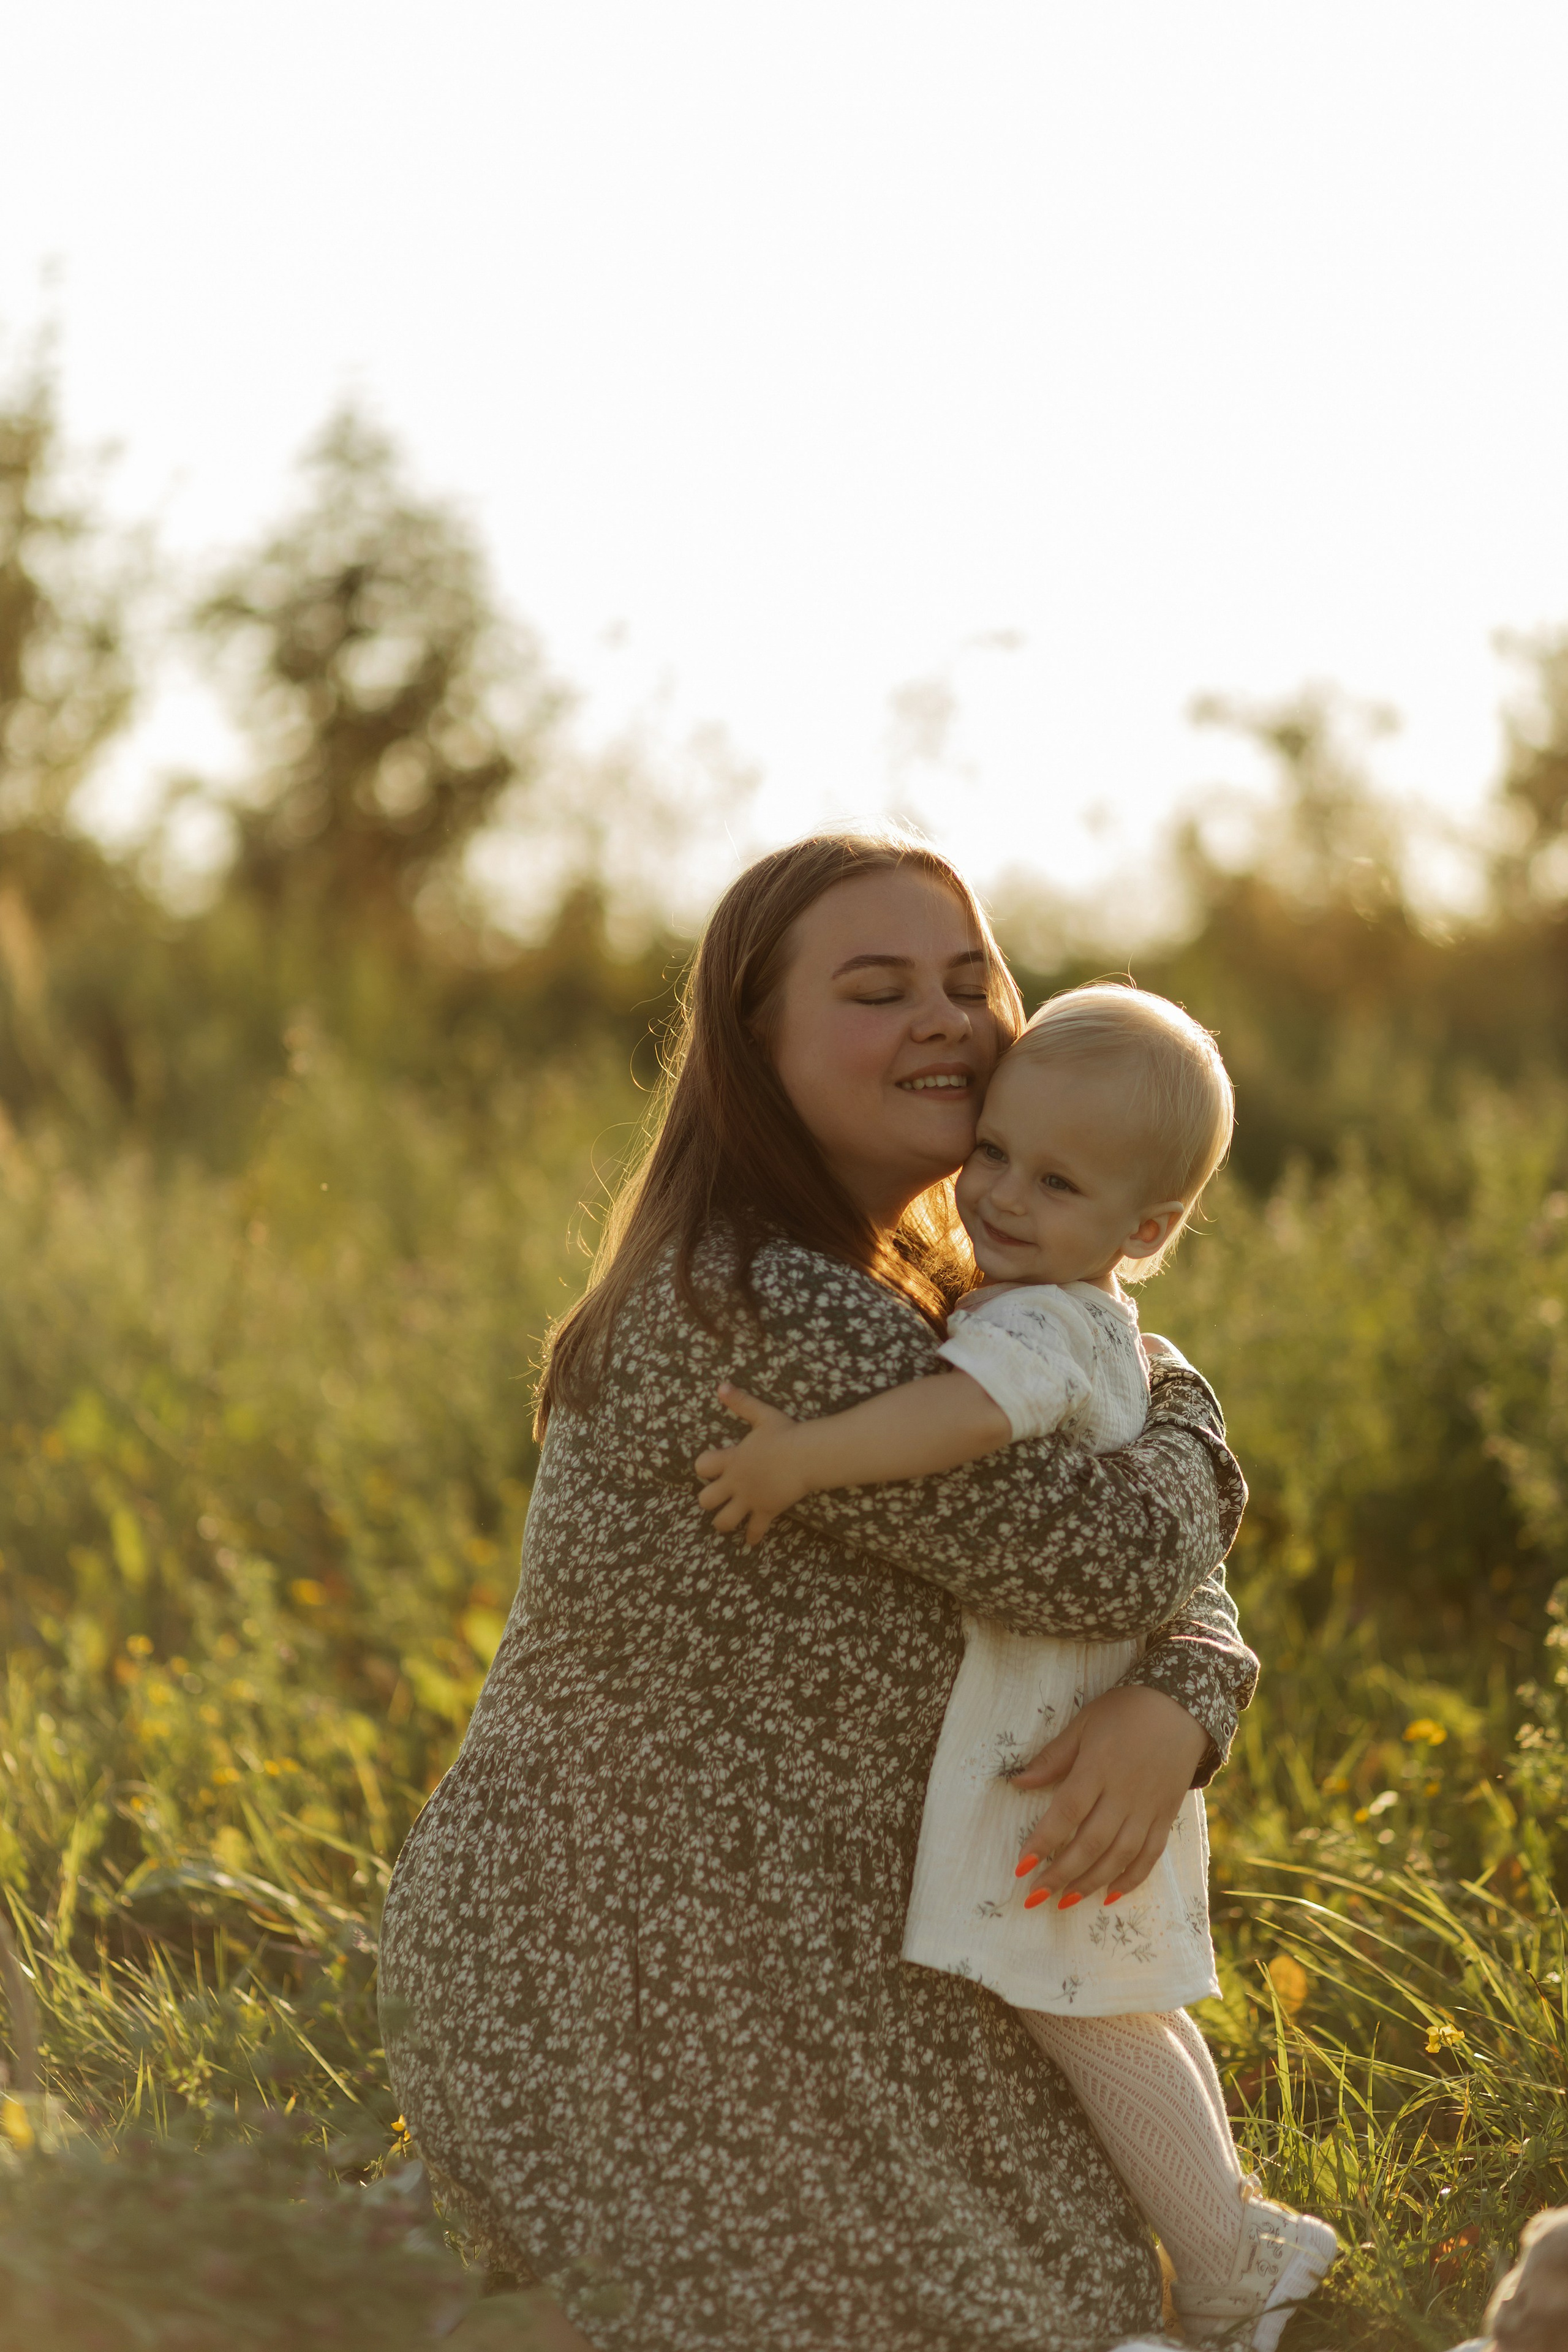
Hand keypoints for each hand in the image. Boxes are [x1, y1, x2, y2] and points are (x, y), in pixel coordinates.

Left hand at [693, 1383, 809, 1547]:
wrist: (806, 1456)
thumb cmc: (786, 1434)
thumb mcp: (762, 1415)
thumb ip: (740, 1402)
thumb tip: (720, 1386)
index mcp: (732, 1459)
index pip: (701, 1466)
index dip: (704, 1468)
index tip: (711, 1468)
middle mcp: (735, 1482)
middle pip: (705, 1500)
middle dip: (708, 1501)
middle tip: (718, 1498)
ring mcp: (749, 1499)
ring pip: (723, 1522)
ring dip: (723, 1523)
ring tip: (728, 1522)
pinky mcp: (766, 1511)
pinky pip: (754, 1530)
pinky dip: (752, 1537)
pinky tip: (751, 1541)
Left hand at [1008, 1685, 1208, 1906]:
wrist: (1182, 1706)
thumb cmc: (1125, 1710)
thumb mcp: (1084, 1723)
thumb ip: (1053, 1757)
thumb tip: (1018, 1783)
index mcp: (1098, 1767)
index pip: (1066, 1812)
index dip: (1043, 1842)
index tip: (1020, 1867)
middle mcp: (1124, 1794)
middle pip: (1091, 1843)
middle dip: (1061, 1874)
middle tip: (1035, 1896)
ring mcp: (1148, 1808)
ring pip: (1119, 1856)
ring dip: (1091, 1883)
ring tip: (1065, 1901)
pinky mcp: (1166, 1817)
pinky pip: (1150, 1855)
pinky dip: (1132, 1879)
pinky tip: (1111, 1895)